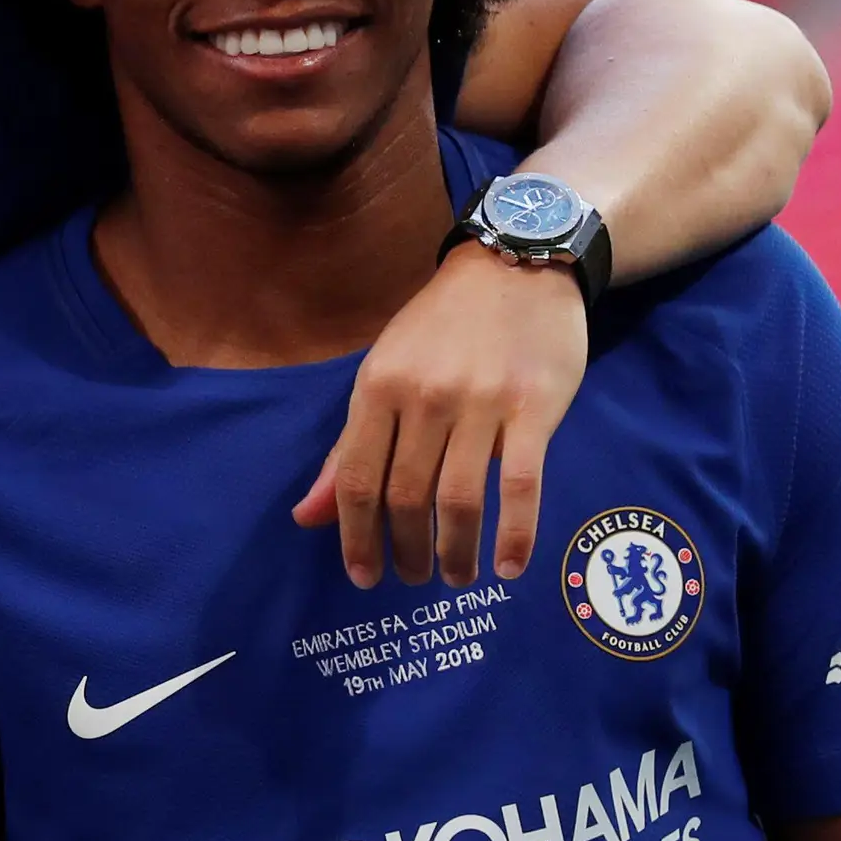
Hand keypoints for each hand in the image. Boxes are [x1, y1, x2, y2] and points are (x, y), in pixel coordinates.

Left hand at [296, 243, 584, 587]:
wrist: (518, 263)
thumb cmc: (444, 325)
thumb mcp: (383, 372)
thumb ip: (349, 446)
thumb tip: (306, 517)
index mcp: (378, 387)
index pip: (354, 478)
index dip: (354, 536)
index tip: (363, 576)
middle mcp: (424, 397)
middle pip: (405, 497)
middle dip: (405, 551)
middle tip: (412, 578)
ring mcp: (481, 403)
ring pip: (458, 500)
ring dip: (454, 553)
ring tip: (455, 577)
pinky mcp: (535, 408)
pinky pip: (521, 485)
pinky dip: (513, 535)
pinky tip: (507, 567)